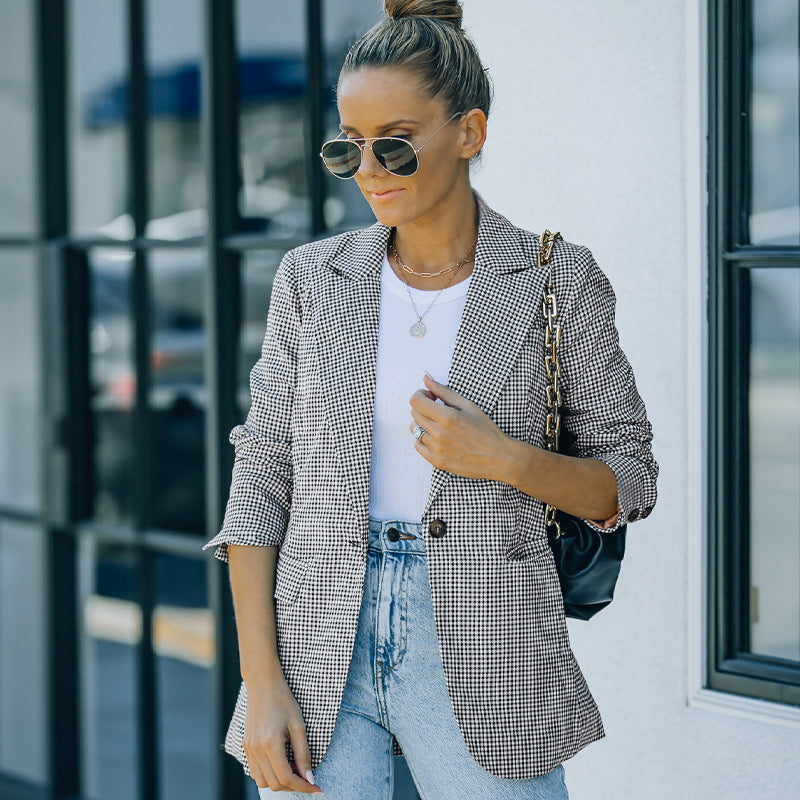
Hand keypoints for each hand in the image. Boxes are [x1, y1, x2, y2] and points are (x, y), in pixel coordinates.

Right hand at [243, 673, 322, 793]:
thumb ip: (303, 754)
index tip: (316, 788)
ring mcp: (249, 749)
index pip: (287, 778)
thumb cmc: (283, 701)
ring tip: (294, 770)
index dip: (303, 787)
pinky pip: (255, 771)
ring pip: (263, 781)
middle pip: (274, 784)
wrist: (263, 685)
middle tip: (307, 778)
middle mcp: (256, 750)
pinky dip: (269, 774)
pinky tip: (281, 764)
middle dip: (293, 786)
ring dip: (280, 782)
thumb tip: (309, 778)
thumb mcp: (299, 726)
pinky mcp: (246, 746)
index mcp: (270, 744)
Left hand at [408, 373, 511, 479]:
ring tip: (440, 425)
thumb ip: (444, 391)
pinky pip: (417, 445)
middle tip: (438, 409)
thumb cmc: (486, 429)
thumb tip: (426, 378)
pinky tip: (437, 437)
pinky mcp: (437, 461)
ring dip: (424, 423)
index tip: (430, 397)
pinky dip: (423, 439)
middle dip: (423, 407)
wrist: (499, 457)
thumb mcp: (468, 405)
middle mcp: (439, 434)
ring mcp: (437, 449)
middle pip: (414, 414)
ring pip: (415, 429)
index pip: (416, 401)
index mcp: (448, 417)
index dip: (421, 395)